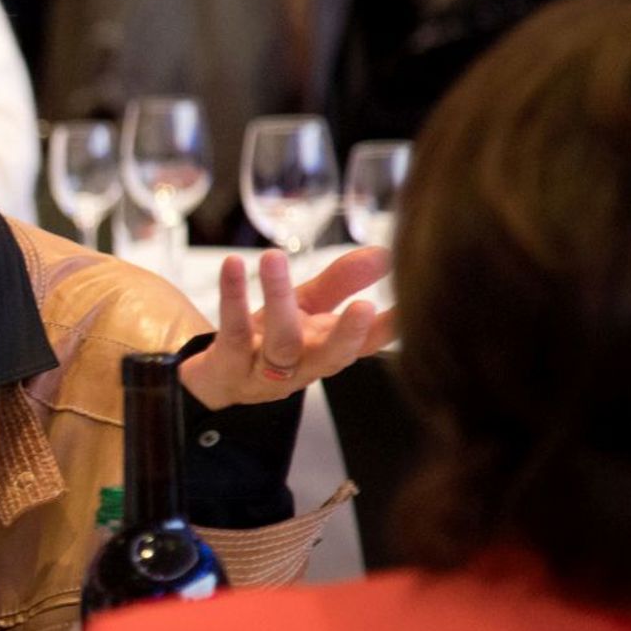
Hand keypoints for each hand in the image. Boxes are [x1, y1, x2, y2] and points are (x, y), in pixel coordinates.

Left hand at [180, 247, 396, 409]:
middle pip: (330, 357)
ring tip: (275, 257)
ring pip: (280, 344)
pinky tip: (233, 265)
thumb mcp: (306, 307)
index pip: (368, 344)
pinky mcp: (227, 365)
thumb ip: (343, 281)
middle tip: (365, 307)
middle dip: (349, 334)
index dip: (391, 328)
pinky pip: (232, 331)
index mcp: (327, 350)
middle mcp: (302, 366)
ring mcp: (263, 372)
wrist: (215, 379)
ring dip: (279, 299)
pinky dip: (232, 297)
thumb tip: (384, 252)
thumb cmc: (268, 339)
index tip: (414, 306)